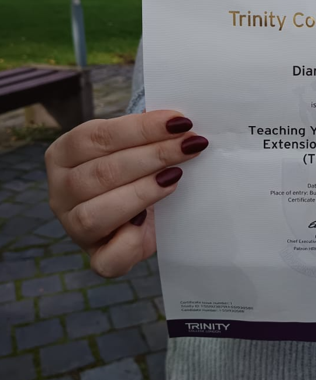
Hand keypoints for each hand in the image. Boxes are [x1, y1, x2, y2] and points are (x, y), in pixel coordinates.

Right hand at [45, 112, 208, 277]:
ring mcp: (73, 227)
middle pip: (101, 173)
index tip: (179, 122)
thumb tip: (176, 120)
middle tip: (189, 145)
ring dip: (143, 192)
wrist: (141, 212)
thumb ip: (148, 133)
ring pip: (97, 213)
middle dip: (152, 156)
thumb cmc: (135, 171)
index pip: (96, 136)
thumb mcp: (135, 147)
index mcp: (63, 154)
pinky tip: (150, 222)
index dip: (140, 128)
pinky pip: (107, 259)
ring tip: (176, 176)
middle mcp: (61, 191)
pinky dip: (131, 241)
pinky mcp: (96, 258)